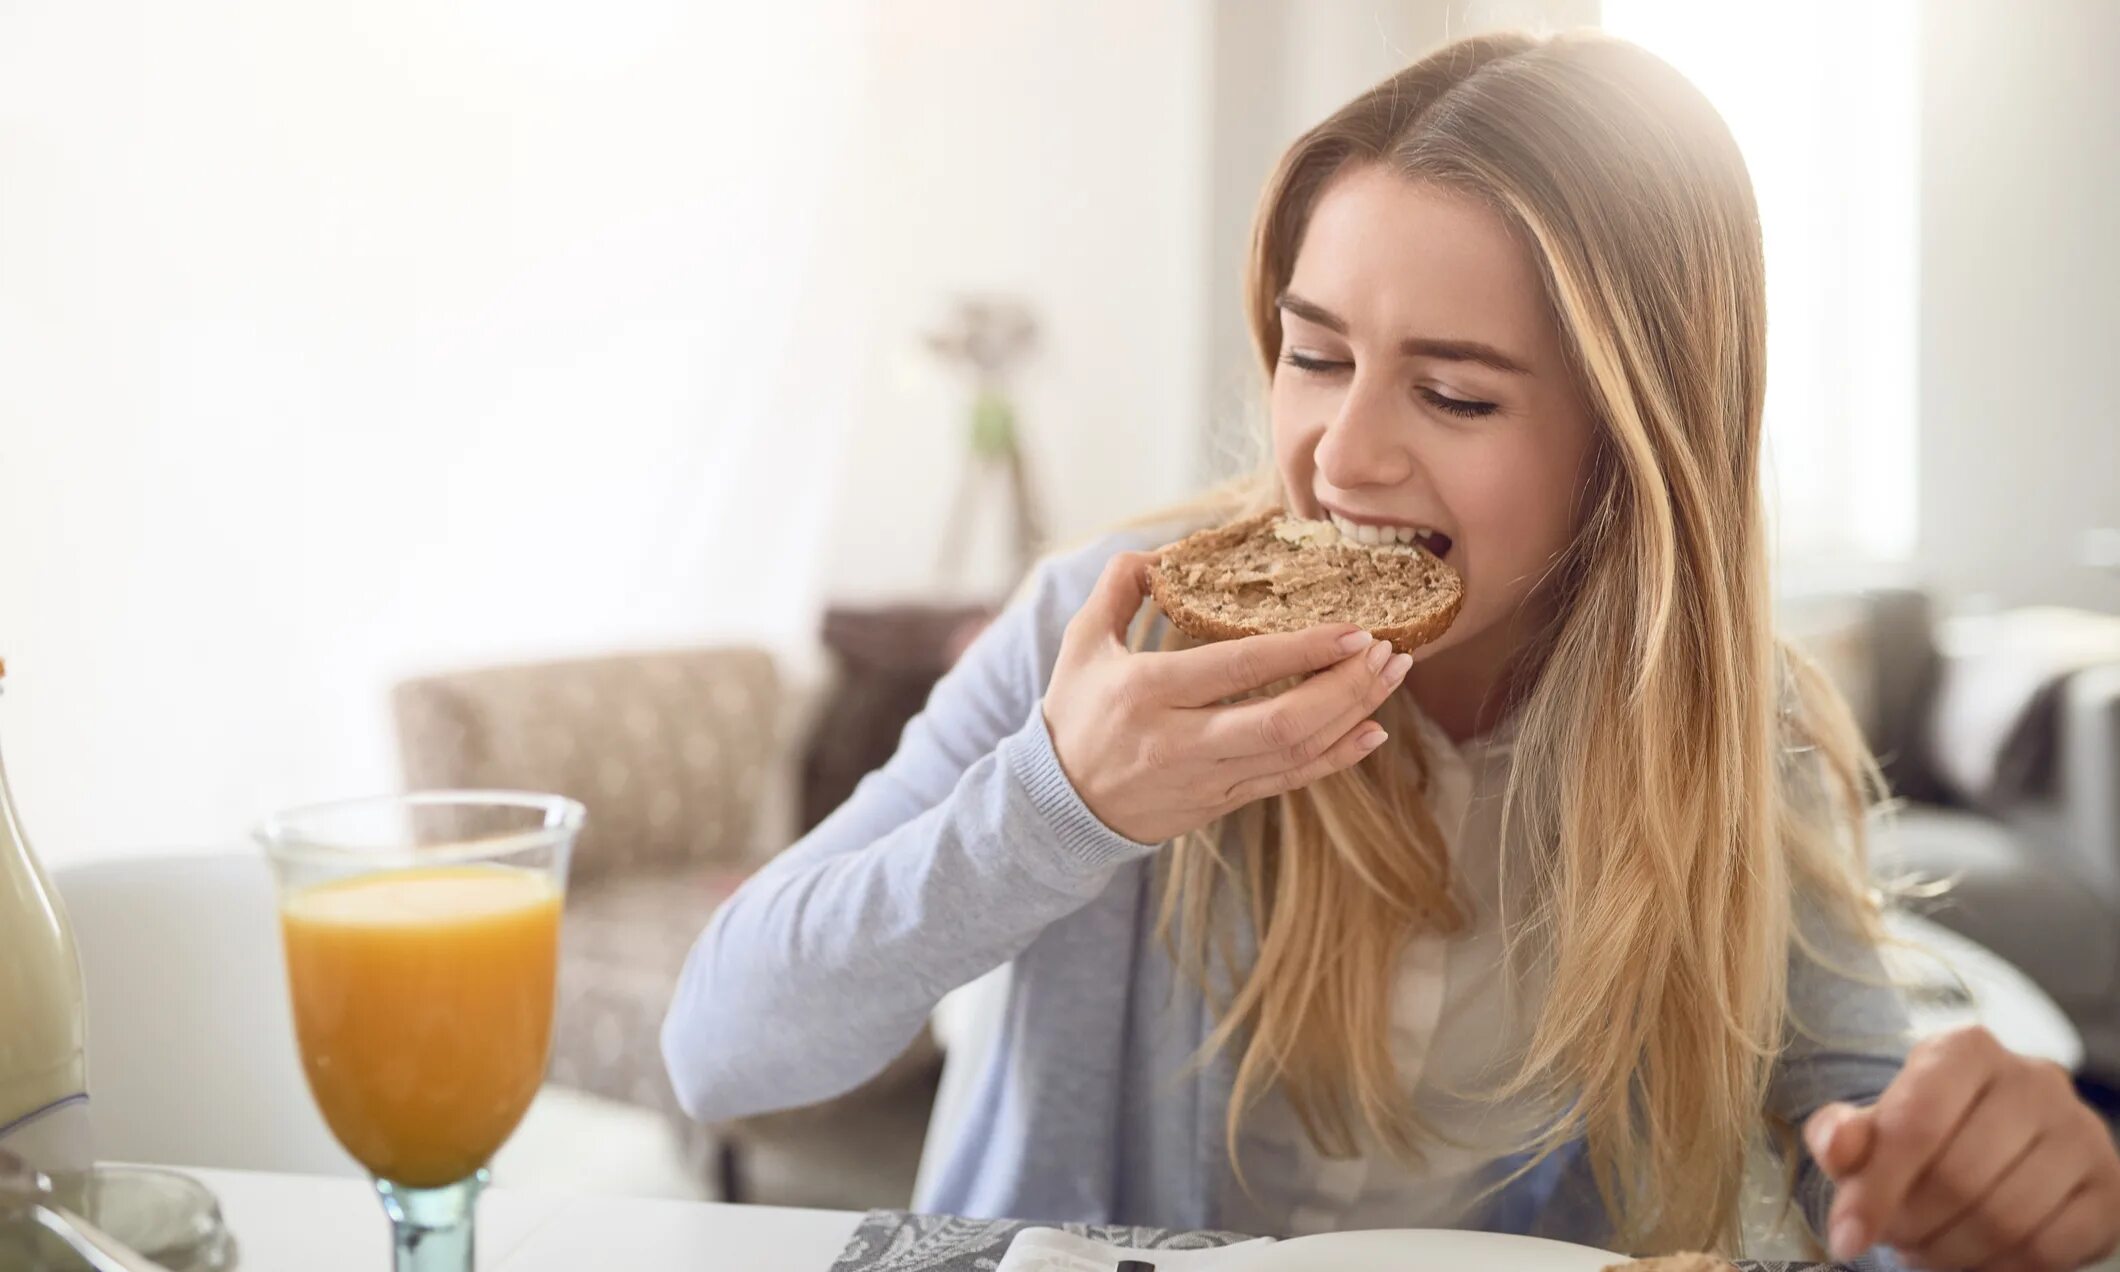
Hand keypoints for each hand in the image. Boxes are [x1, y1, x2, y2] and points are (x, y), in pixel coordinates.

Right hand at [1042, 551, 1411, 843]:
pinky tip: (1370, 732)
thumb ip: (1118, 588)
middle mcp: (1180, 741)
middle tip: (1387, 652)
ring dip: (1351, 715)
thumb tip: (1161, 553)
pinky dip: (1335, 758)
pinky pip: (1288, 782)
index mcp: (1147, 691)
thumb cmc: (1075, 713)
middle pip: (1281, 721)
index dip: (1302, 650)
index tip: (1353, 629)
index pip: (1238, 668)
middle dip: (1345, 686)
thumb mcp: (1081, 643)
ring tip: (1390, 678)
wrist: (1059, 804)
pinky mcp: (1219, 803)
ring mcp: (1205, 779)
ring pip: (1293, 753)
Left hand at [1805, 1026, 2119, 1270]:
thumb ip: (1843, 1135)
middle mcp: (2033, 1079)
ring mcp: (2081, 1131)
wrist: (1994, 1139)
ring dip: (1952, 1252)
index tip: (1846, 1238)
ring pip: (2007, 1218)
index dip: (1875, 1190)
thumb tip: (1836, 1147)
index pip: (1916, 1123)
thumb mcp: (1871, 1125)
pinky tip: (1975, 1257)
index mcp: (1965, 1049)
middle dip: (1912, 1224)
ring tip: (1925, 1249)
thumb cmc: (1923, 1130)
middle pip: (1960, 1177)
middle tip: (1894, 1238)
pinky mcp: (2109, 1184)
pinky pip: (2051, 1246)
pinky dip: (2002, 1267)